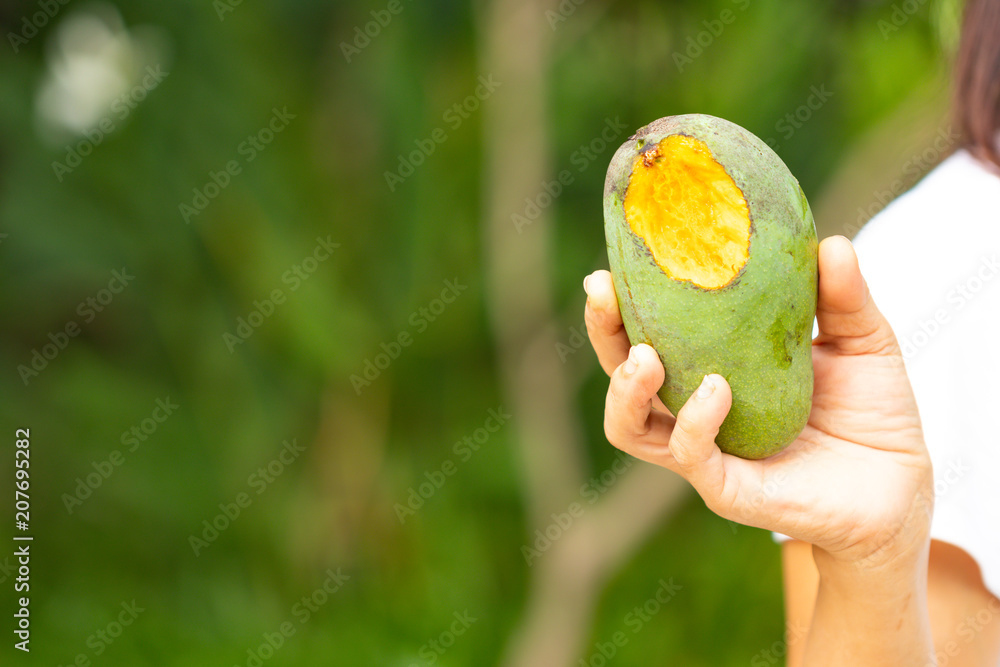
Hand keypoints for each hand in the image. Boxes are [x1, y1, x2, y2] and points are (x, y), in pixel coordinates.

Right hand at [585, 236, 932, 567]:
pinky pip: (691, 455)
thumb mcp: (860, 341)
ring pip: (629, 427)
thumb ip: (843, 297)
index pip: (647, 334)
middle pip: (620, 375)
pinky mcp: (729, 488)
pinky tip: (715, 388)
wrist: (902, 486)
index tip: (613, 262)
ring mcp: (705, 453)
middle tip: (602, 292)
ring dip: (624, 388)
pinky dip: (694, 421)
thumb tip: (831, 243)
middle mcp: (694, 410)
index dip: (621, 302)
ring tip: (644, 356)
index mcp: (711, 369)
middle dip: (602, 333)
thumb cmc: (870, 411)